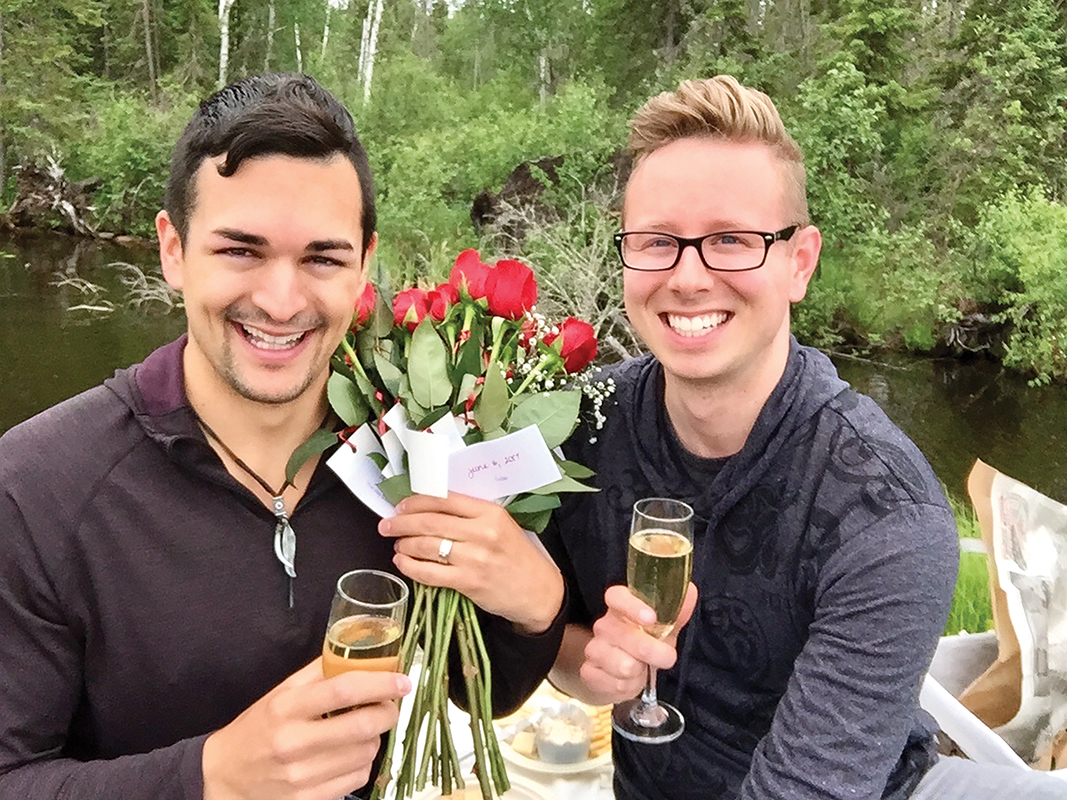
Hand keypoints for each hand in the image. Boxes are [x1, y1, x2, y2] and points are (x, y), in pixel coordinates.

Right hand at [202, 658, 410, 799]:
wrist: (223, 778)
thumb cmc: (257, 729)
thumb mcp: (280, 693)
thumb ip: (318, 672)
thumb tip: (358, 651)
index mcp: (286, 708)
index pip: (343, 690)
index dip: (380, 684)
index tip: (402, 681)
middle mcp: (293, 742)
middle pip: (362, 726)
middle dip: (388, 713)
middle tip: (390, 705)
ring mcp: (301, 776)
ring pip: (365, 754)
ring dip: (375, 738)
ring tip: (364, 730)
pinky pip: (356, 779)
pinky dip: (363, 764)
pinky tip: (351, 754)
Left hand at [379, 492, 563, 634]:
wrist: (538, 590)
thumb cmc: (517, 556)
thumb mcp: (501, 525)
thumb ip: (471, 515)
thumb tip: (430, 508)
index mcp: (490, 512)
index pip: (444, 499)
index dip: (416, 502)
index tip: (401, 506)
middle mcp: (482, 532)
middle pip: (430, 521)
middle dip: (401, 522)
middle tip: (386, 525)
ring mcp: (475, 558)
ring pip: (426, 546)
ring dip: (404, 545)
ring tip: (397, 545)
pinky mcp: (468, 582)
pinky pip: (429, 573)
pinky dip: (410, 567)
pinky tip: (403, 563)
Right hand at [578, 583, 697, 704]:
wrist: (616, 673)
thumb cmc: (645, 642)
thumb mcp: (664, 628)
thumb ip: (676, 612)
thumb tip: (691, 592)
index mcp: (620, 607)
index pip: (616, 597)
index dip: (632, 606)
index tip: (651, 618)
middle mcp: (603, 625)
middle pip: (627, 637)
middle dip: (654, 652)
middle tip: (667, 658)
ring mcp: (594, 649)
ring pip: (623, 665)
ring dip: (640, 672)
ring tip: (641, 669)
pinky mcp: (589, 672)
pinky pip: (615, 684)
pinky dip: (628, 687)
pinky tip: (628, 681)